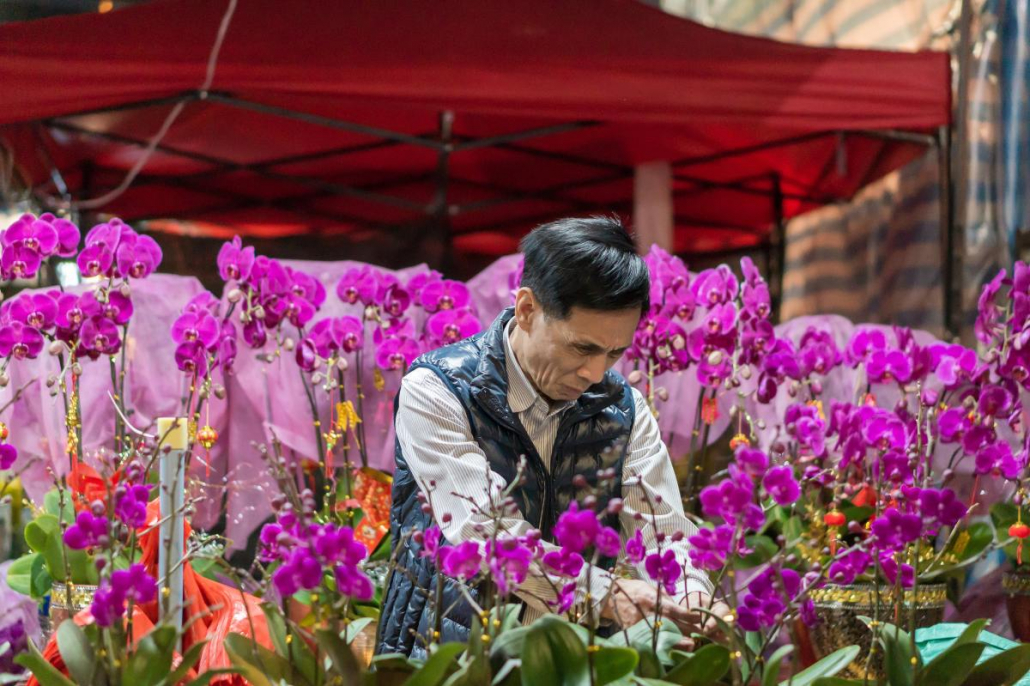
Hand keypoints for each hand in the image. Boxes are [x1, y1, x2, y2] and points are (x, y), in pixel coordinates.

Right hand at [602, 582, 726, 650]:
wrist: (611, 596)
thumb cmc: (635, 590)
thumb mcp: (652, 589)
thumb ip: (666, 600)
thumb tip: (683, 610)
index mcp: (653, 599)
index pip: (675, 609)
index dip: (689, 614)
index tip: (700, 617)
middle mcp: (648, 613)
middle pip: (673, 624)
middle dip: (689, 629)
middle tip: (703, 634)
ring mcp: (641, 624)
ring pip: (663, 635)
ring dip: (679, 640)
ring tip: (691, 644)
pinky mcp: (635, 632)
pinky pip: (651, 639)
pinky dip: (663, 643)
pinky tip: (673, 646)